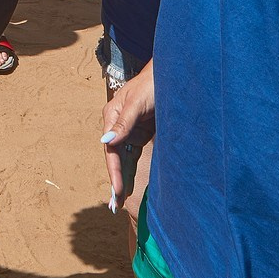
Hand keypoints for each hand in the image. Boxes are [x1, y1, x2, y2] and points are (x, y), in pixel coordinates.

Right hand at [98, 63, 154, 211]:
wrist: (172, 73)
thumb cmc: (153, 83)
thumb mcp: (137, 103)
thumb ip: (123, 123)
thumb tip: (106, 141)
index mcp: (112, 115)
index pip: (111, 149)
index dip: (114, 171)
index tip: (118, 190)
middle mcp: (118, 124)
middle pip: (115, 157)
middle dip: (116, 180)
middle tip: (115, 205)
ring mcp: (130, 129)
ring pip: (125, 158)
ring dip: (123, 178)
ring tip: (120, 201)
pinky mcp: (141, 131)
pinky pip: (135, 154)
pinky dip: (132, 169)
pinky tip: (130, 184)